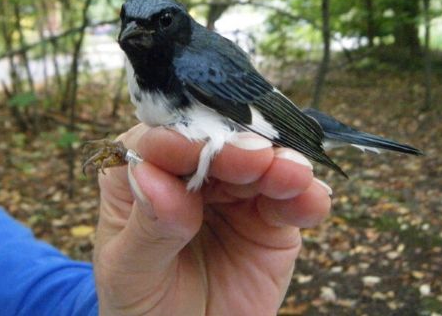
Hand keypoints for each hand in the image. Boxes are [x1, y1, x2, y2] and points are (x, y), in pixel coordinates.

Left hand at [94, 124, 331, 315]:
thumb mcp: (129, 272)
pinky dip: (306, 197)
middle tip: (253, 155)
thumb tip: (152, 177)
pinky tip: (311, 199)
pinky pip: (293, 203)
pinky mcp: (271, 221)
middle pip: (217, 143)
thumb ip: (146, 227)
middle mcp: (190, 174)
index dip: (181, 141)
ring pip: (261, 164)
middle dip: (235, 146)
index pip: (160, 142)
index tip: (197, 150)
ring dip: (279, 163)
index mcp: (142, 174)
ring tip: (289, 174)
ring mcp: (235, 195)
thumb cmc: (143, 302)